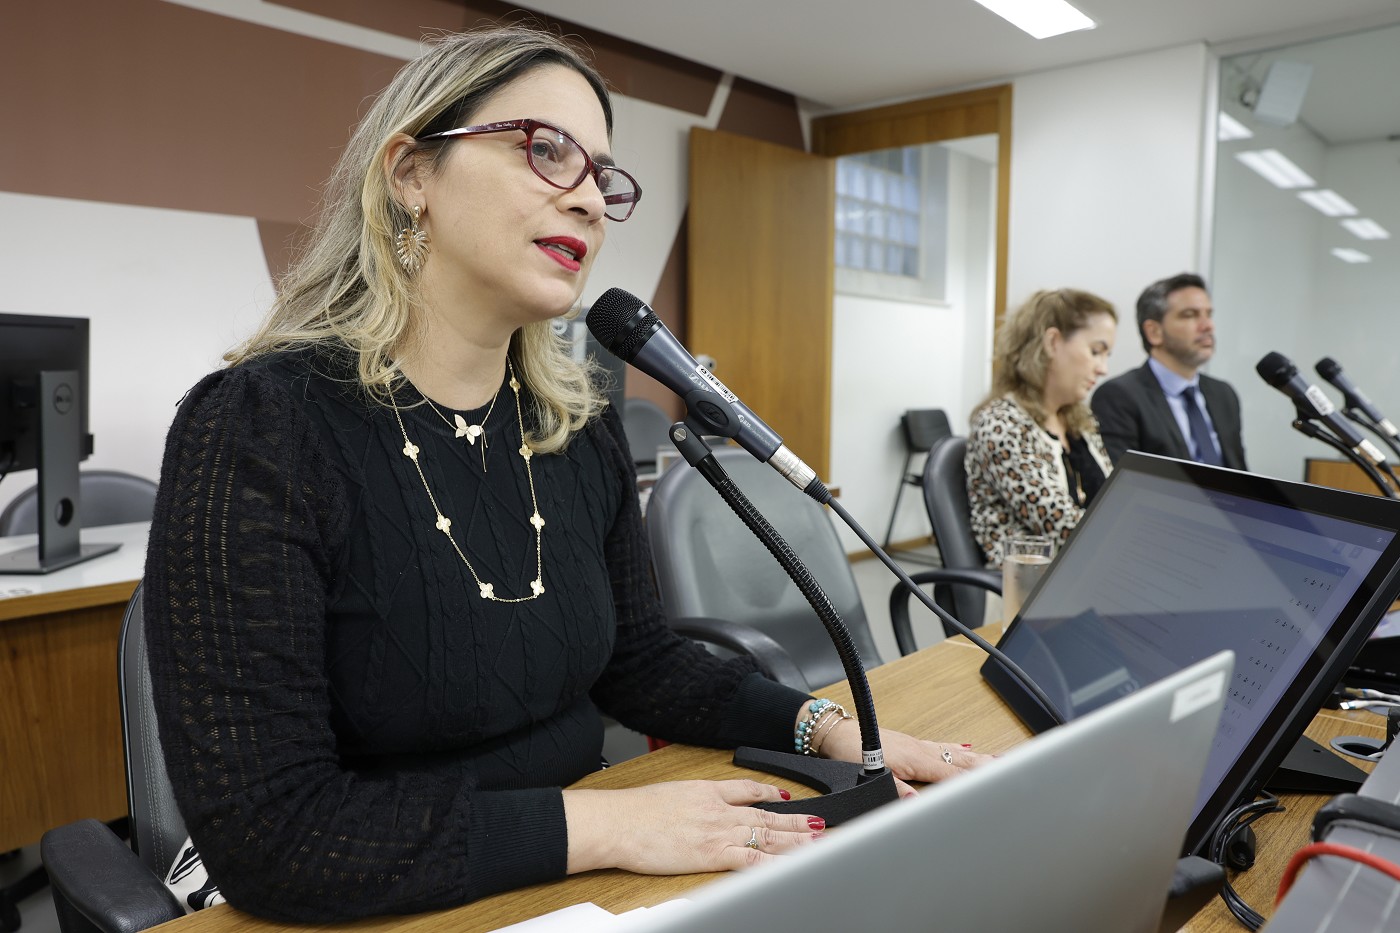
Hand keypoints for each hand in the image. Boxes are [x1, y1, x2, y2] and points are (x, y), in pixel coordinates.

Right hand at [562, 779, 823, 874]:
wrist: (619, 822)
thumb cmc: (634, 811)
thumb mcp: (670, 792)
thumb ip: (691, 798)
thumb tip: (695, 804)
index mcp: (707, 792)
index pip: (748, 790)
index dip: (770, 794)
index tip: (786, 797)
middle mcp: (719, 810)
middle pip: (766, 815)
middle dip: (795, 820)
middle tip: (820, 824)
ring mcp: (718, 832)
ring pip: (766, 835)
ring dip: (794, 840)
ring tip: (816, 842)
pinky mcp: (712, 854)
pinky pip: (749, 859)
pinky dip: (771, 862)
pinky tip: (786, 864)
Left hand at [817, 719, 994, 795]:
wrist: (838, 733)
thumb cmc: (852, 752)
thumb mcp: (873, 774)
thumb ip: (898, 790)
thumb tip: (919, 803)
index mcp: (917, 759)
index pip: (953, 774)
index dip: (975, 781)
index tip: (998, 786)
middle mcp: (922, 750)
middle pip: (962, 761)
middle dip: (988, 766)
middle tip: (1014, 769)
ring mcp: (919, 746)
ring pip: (956, 753)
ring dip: (979, 758)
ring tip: (1002, 761)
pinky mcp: (913, 744)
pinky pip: (944, 746)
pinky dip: (960, 750)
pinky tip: (967, 749)